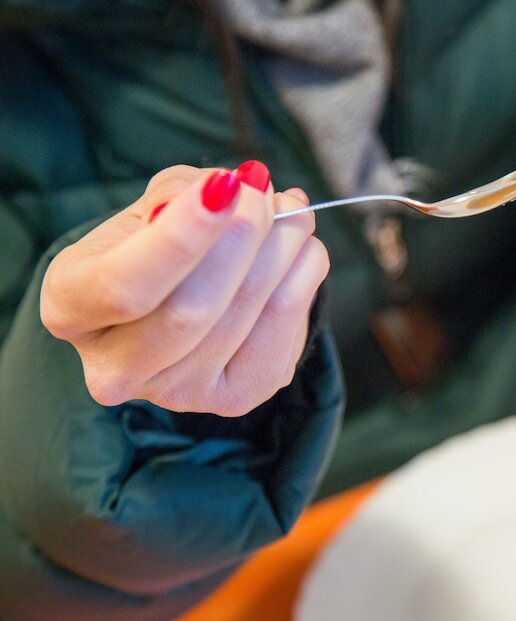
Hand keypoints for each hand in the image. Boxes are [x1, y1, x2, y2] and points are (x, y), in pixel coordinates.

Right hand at [40, 162, 329, 416]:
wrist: (180, 299)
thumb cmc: (156, 244)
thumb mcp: (151, 207)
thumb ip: (180, 195)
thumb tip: (233, 191)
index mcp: (70, 309)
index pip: (124, 284)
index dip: (182, 238)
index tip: (225, 187)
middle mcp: (114, 368)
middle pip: (191, 311)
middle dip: (243, 238)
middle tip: (265, 193)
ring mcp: (176, 393)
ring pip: (245, 317)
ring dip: (284, 250)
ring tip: (291, 212)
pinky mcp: (235, 398)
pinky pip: (283, 333)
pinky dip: (304, 278)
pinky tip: (303, 249)